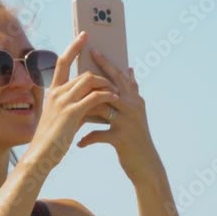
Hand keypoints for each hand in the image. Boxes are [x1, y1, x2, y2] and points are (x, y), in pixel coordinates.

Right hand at [22, 32, 119, 170]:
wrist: (42, 154)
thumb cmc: (53, 137)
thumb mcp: (63, 116)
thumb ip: (77, 104)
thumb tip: (95, 99)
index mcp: (53, 91)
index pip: (62, 62)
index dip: (73, 47)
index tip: (84, 35)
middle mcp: (57, 92)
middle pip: (83, 73)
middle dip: (101, 71)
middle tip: (115, 74)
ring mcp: (63, 101)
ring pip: (89, 81)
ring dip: (106, 85)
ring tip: (117, 92)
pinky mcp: (71, 113)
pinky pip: (94, 97)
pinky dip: (107, 96)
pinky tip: (115, 99)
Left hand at [76, 49, 162, 183]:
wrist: (146, 165)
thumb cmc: (135, 138)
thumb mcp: (136, 113)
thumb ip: (131, 92)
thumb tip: (129, 70)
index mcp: (135, 100)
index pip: (119, 77)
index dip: (106, 63)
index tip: (93, 50)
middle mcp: (133, 107)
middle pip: (110, 86)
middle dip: (93, 76)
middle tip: (75, 68)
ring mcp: (127, 121)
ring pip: (101, 108)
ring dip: (84, 110)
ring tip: (71, 111)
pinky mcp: (121, 138)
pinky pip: (99, 134)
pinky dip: (87, 139)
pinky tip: (78, 144)